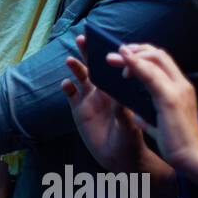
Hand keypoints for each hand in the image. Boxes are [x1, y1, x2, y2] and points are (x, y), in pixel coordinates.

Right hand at [61, 34, 147, 171]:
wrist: (121, 159)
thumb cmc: (131, 141)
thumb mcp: (129, 127)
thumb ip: (122, 113)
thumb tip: (118, 99)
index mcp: (119, 90)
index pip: (113, 68)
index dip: (109, 55)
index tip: (105, 44)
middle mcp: (104, 91)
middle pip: (95, 66)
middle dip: (89, 51)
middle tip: (82, 38)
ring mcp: (90, 99)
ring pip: (81, 76)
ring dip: (76, 67)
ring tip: (70, 59)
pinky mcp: (79, 110)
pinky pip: (71, 94)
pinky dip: (67, 87)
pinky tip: (66, 84)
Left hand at [111, 43, 197, 173]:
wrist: (193, 158)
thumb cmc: (178, 144)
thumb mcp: (160, 125)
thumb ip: (149, 117)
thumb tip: (137, 117)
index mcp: (179, 89)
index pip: (162, 61)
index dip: (142, 55)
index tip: (125, 57)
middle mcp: (181, 85)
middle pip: (158, 54)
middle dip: (134, 50)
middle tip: (114, 55)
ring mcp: (177, 90)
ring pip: (154, 60)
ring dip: (130, 56)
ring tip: (111, 58)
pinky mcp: (170, 99)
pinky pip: (151, 76)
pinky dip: (136, 65)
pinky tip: (124, 61)